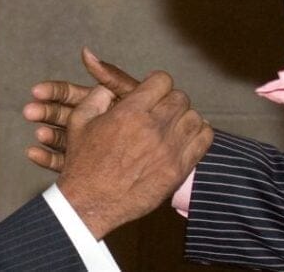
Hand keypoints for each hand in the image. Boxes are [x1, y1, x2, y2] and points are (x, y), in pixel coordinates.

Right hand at [46, 48, 212, 238]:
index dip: (157, 83)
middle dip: (170, 100)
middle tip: (160, 111)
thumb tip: (111, 87)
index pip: (162, 80)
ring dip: (184, 118)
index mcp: (130, 112)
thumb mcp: (79, 122)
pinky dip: (199, 134)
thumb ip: (97, 97)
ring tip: (172, 125)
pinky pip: (204, 141)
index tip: (152, 92)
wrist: (90, 203)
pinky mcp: (178, 169)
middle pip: (180, 98)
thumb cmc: (83, 163)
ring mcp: (169, 149)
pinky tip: (186, 137)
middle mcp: (153, 127)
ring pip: (194, 117)